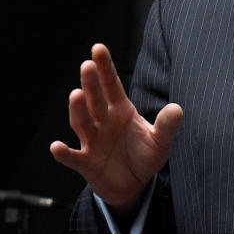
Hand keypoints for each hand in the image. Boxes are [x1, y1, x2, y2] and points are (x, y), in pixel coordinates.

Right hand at [49, 44, 182, 216]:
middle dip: (91, 83)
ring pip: (82, 122)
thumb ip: (167, 126)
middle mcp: (103, 122)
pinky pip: (73, 157)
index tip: (98, 48)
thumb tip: (177, 108)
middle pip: (95, 100)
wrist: (133, 185)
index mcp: (121, 111)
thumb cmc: (144, 156)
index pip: (112, 85)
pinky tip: (56, 146)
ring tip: (76, 94)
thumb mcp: (161, 141)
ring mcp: (92, 141)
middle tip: (87, 65)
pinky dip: (64, 153)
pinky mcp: (86, 163)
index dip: (105, 67)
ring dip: (78, 109)